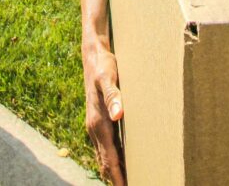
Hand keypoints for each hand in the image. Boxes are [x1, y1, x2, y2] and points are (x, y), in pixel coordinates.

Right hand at [83, 42, 125, 184]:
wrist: (93, 55)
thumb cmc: (104, 65)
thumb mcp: (109, 77)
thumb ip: (114, 96)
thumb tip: (118, 114)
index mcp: (98, 123)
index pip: (109, 159)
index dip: (118, 177)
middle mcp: (94, 129)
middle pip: (105, 163)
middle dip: (116, 179)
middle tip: (135, 185)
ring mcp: (95, 126)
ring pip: (104, 157)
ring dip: (114, 172)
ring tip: (129, 181)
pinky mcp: (98, 122)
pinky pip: (105, 148)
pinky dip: (113, 160)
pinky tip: (124, 163)